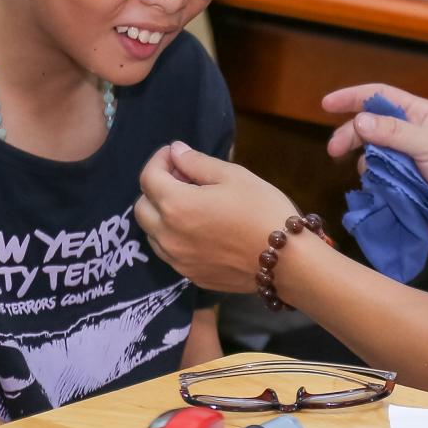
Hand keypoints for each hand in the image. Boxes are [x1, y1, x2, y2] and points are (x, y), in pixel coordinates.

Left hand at [136, 143, 302, 293]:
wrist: (286, 260)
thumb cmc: (262, 210)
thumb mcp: (234, 176)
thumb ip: (197, 163)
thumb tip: (176, 152)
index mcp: (176, 205)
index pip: (148, 178)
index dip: (159, 160)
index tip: (175, 154)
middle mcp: (167, 236)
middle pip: (141, 207)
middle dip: (155, 188)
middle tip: (182, 178)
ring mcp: (177, 260)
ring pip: (152, 233)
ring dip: (161, 215)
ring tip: (190, 205)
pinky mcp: (190, 276)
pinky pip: (170, 253)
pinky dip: (174, 237)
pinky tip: (199, 230)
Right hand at [323, 84, 427, 246]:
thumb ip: (394, 132)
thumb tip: (359, 121)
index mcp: (419, 115)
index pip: (380, 96)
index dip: (352, 97)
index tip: (326, 104)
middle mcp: (409, 134)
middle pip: (368, 127)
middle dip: (350, 136)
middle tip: (334, 151)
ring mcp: (404, 160)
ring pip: (369, 155)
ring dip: (367, 164)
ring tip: (378, 177)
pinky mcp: (401, 185)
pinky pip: (376, 180)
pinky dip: (374, 184)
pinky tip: (381, 191)